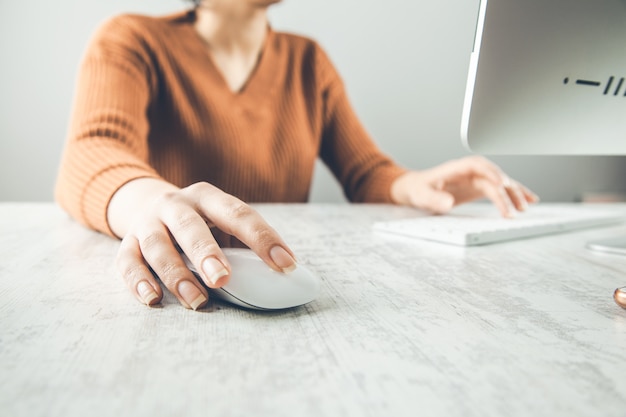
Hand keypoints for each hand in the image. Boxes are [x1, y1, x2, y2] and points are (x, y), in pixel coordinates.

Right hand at [110, 179, 296, 309]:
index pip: (238, 214)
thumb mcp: (221, 223)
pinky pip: (127, 262)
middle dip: (207, 253)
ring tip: (196, 301)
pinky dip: (138, 281)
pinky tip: (153, 299)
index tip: (286, 265)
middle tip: (223, 279)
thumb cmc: (199, 223)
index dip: (263, 238)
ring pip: (157, 246)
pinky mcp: (126, 243)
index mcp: (208, 197)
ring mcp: (147, 222)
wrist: (146, 204)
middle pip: (189, 226)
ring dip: (176, 275)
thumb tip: (285, 275)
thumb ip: (245, 245)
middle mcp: (175, 204)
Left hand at [390, 156, 538, 216]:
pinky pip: (500, 189)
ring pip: (501, 182)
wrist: (416, 188)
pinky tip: (529, 200)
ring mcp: (477, 178)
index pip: (478, 165)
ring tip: (524, 207)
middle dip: (506, 191)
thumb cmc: (418, 189)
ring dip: (514, 193)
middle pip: (494, 176)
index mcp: (457, 168)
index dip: (491, 173)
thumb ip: (433, 199)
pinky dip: (514, 194)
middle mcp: (470, 171)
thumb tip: (447, 204)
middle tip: (513, 210)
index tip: (502, 185)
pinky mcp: (479, 187)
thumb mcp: (421, 195)